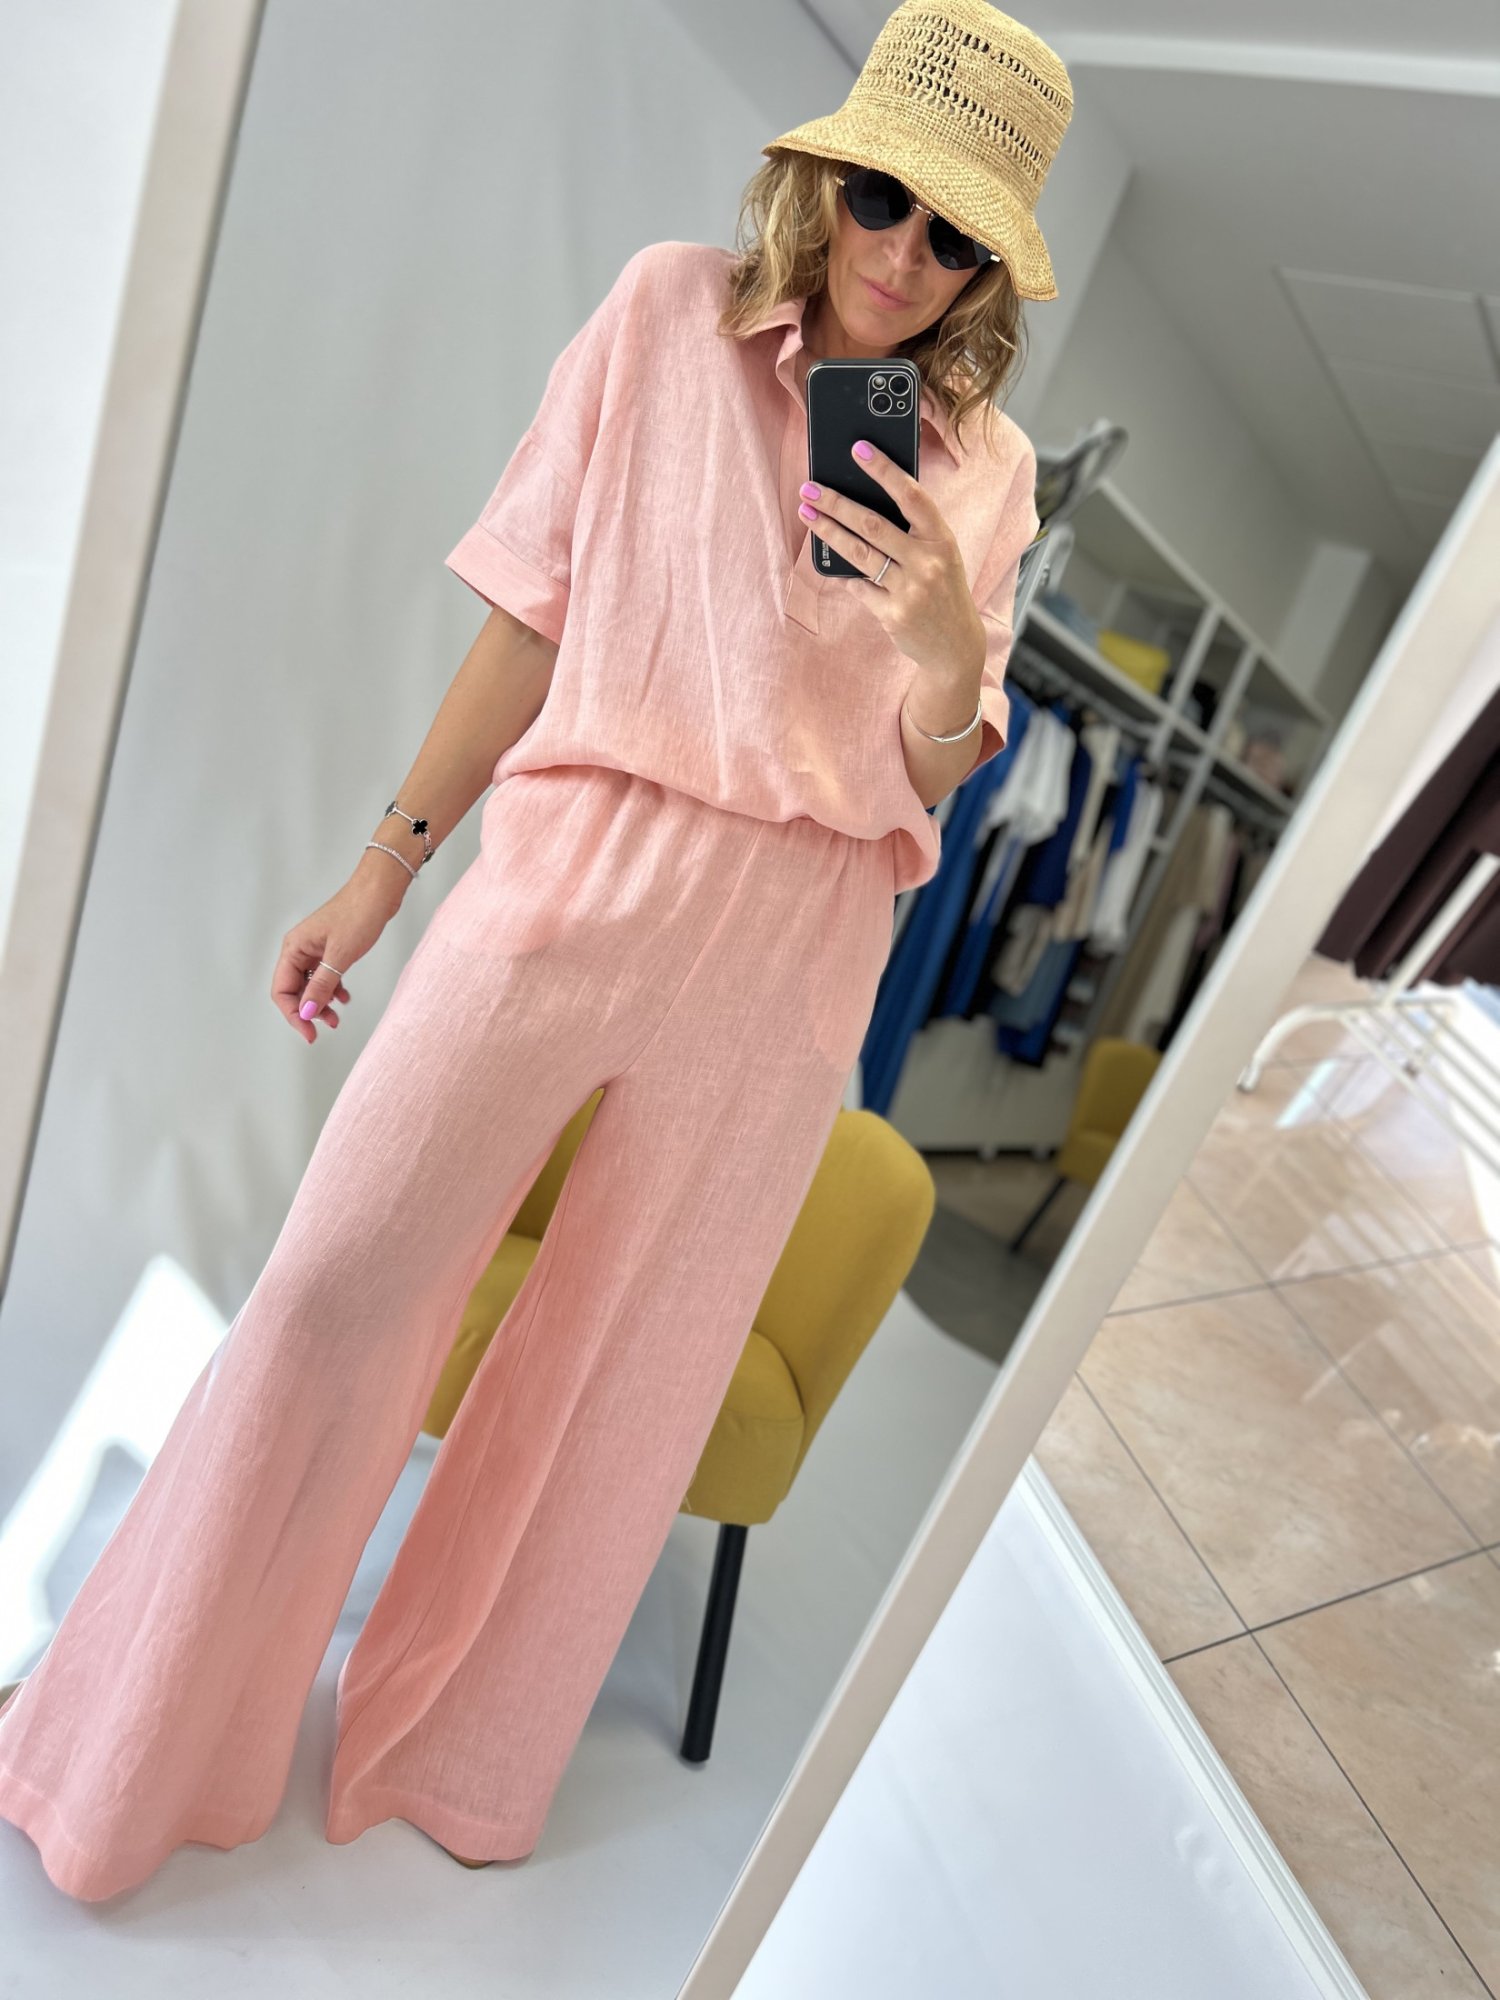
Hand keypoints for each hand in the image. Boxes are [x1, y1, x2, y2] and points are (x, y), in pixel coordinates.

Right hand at [272, 877, 395, 1043]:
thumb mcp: (340, 955)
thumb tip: (306, 1012)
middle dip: (308, 1011)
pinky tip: (345, 997)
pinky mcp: (331, 949)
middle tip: (328, 1026)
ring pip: (310, 986)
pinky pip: (324, 977)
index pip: (282, 991)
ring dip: (321, 1003)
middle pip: (294, 990)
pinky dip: (332, 990)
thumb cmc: (359, 914)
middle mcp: (300, 949)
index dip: (293, 1015)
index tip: (309, 1033)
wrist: (379, 891)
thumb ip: (322, 985)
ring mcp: (315, 949)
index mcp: (294, 948)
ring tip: (337, 1018)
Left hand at [797, 440, 985, 679]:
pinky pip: (859, 587)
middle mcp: (928, 562)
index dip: (884, 471)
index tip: (859, 449)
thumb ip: (914, 532)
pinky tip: (835, 562)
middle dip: (837, 503)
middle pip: (873, 524)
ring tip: (808, 514)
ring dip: (828, 531)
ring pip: (859, 553)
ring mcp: (910, 590)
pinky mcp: (893, 615)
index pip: (911, 496)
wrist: (955, 645)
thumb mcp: (941, 556)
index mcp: (941, 539)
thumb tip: (866, 503)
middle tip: (810, 488)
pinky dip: (847, 575)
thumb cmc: (943, 591)